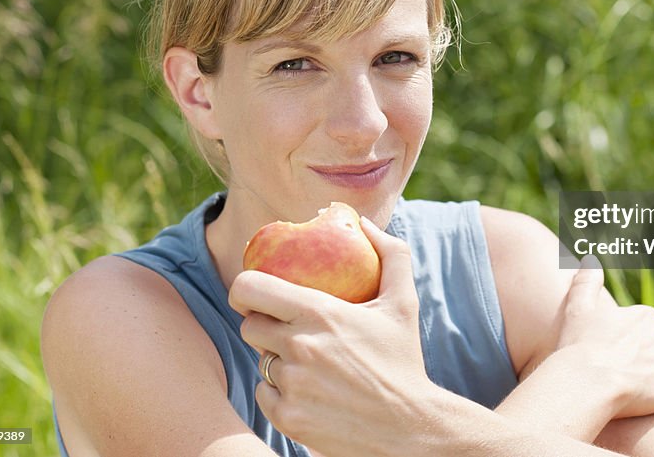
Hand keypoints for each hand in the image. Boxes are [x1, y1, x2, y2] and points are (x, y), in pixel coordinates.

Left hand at [228, 217, 440, 455]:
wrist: (408, 428)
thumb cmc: (403, 361)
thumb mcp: (404, 304)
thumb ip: (391, 255)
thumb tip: (366, 225)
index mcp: (321, 314)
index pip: (251, 288)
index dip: (244, 288)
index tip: (253, 292)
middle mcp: (299, 347)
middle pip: (250, 325)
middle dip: (263, 324)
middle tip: (286, 328)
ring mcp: (291, 385)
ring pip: (261, 360)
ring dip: (277, 359)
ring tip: (309, 363)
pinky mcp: (286, 417)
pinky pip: (264, 393)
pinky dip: (280, 391)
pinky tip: (309, 391)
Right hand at [554, 257, 653, 417]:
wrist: (588, 381)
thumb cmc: (579, 347)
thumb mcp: (578, 309)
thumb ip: (586, 282)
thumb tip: (590, 260)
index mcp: (646, 316)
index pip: (651, 333)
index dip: (637, 350)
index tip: (623, 364)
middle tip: (635, 383)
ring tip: (649, 399)